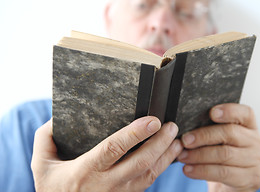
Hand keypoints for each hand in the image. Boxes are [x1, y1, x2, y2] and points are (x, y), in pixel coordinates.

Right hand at [31, 116, 182, 191]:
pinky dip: (161, 168)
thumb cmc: (51, 185)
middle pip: (140, 163)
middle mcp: (105, 184)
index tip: (153, 120)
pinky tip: (168, 155)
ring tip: (177, 139)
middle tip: (172, 125)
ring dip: (166, 156)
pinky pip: (147, 183)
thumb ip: (46, 137)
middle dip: (159, 143)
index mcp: (86, 170)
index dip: (135, 133)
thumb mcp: (41, 161)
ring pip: (149, 175)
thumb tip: (59, 116)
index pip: (114, 148)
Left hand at [177, 103, 259, 191]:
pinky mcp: (251, 179)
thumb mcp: (221, 141)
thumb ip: (212, 130)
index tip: (211, 112)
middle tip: (185, 140)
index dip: (229, 111)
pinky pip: (223, 173)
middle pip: (230, 133)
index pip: (245, 113)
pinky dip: (202, 171)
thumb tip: (188, 127)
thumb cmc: (223, 157)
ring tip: (183, 156)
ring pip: (224, 154)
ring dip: (199, 155)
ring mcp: (256, 161)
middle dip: (204, 136)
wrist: (232, 185)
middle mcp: (257, 142)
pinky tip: (189, 170)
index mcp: (250, 126)